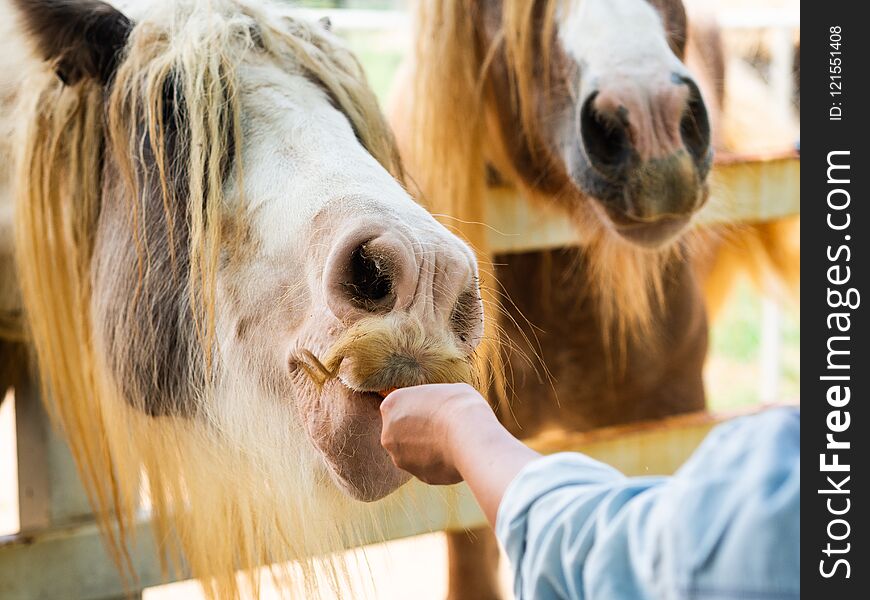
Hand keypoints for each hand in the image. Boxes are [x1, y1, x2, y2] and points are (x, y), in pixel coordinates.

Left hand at [380, 383, 497, 484]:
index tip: (437, 408)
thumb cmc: (458, 404)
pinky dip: (440, 462)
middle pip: (403, 432)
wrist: (469, 434)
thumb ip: (429, 402)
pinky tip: (456, 454)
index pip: (400, 406)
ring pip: (414, 452)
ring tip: (453, 440)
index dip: (420, 407)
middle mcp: (388, 434)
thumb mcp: (441, 390)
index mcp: (391, 405)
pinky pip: (429, 467)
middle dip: (420, 431)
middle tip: (444, 426)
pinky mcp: (419, 476)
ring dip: (429, 448)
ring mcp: (401, 458)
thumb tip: (435, 411)